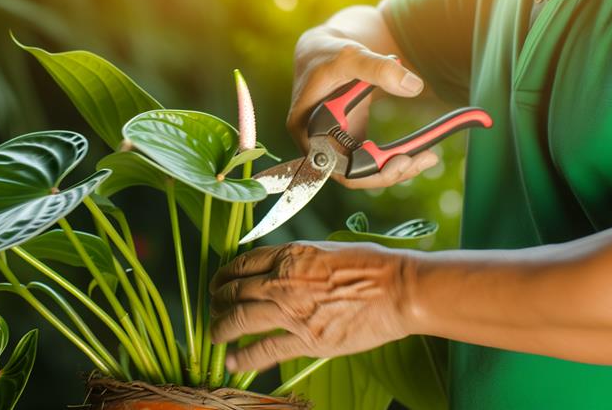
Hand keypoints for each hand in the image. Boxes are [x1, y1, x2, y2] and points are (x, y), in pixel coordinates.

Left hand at [209, 241, 412, 371]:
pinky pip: (264, 350)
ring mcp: (291, 312)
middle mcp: (282, 281)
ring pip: (239, 319)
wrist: (397, 290)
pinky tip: (233, 362)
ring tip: (214, 335)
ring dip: (221, 328)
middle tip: (214, 308)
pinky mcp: (306, 340)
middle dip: (218, 301)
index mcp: (288, 255)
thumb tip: (283, 268)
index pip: (242, 263)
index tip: (219, 282)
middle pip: (234, 291)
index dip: (225, 275)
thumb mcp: (326, 250)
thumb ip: (299, 260)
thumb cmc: (372, 266)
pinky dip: (244, 357)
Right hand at [288, 25, 437, 188]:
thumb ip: (379, 69)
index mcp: (306, 128)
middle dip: (388, 173)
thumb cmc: (329, 54)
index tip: (401, 161)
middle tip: (424, 159)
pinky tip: (417, 152)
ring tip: (427, 157)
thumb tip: (414, 87)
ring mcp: (332, 144)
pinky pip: (369, 160)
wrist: (323, 51)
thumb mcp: (352, 57)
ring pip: (362, 171)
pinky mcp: (347, 140)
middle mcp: (315, 143)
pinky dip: (392, 159)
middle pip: (352, 175)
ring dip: (393, 169)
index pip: (336, 166)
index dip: (368, 172)